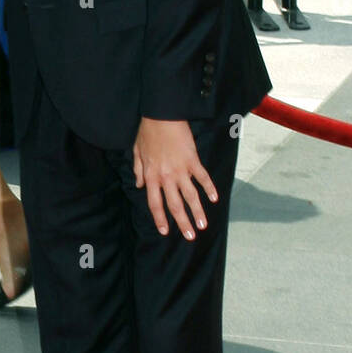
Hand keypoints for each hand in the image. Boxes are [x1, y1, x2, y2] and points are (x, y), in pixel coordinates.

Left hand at [132, 118, 217, 240]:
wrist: (161, 115)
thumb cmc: (147, 131)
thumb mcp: (137, 152)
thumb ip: (138, 171)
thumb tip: (138, 185)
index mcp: (151, 176)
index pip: (155, 203)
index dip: (160, 218)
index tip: (165, 231)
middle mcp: (165, 177)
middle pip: (174, 205)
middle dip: (182, 223)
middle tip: (191, 237)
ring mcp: (180, 170)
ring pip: (190, 196)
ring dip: (197, 212)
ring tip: (203, 225)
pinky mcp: (193, 160)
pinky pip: (202, 178)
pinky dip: (209, 188)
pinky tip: (214, 198)